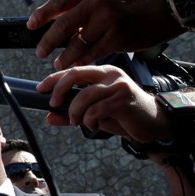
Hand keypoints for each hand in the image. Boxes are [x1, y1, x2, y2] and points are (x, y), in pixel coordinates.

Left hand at [28, 0, 183, 68]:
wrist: (166, 6)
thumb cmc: (134, 1)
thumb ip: (84, 4)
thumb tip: (58, 21)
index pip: (59, 1)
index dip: (42, 14)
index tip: (31, 25)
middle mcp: (98, 1)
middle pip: (63, 25)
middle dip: (47, 41)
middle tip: (40, 52)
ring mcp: (108, 20)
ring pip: (77, 43)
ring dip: (65, 56)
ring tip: (58, 63)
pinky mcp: (118, 37)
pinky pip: (93, 53)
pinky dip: (83, 60)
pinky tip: (77, 64)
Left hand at [37, 65, 169, 143]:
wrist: (154, 123)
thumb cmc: (124, 116)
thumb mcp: (95, 114)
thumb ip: (73, 114)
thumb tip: (49, 117)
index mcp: (103, 73)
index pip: (73, 70)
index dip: (54, 78)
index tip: (40, 88)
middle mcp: (110, 74)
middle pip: (75, 74)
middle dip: (59, 89)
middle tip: (53, 103)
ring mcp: (118, 85)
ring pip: (83, 95)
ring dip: (74, 112)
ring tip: (77, 121)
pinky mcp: (123, 99)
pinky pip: (95, 110)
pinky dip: (89, 121)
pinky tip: (93, 125)